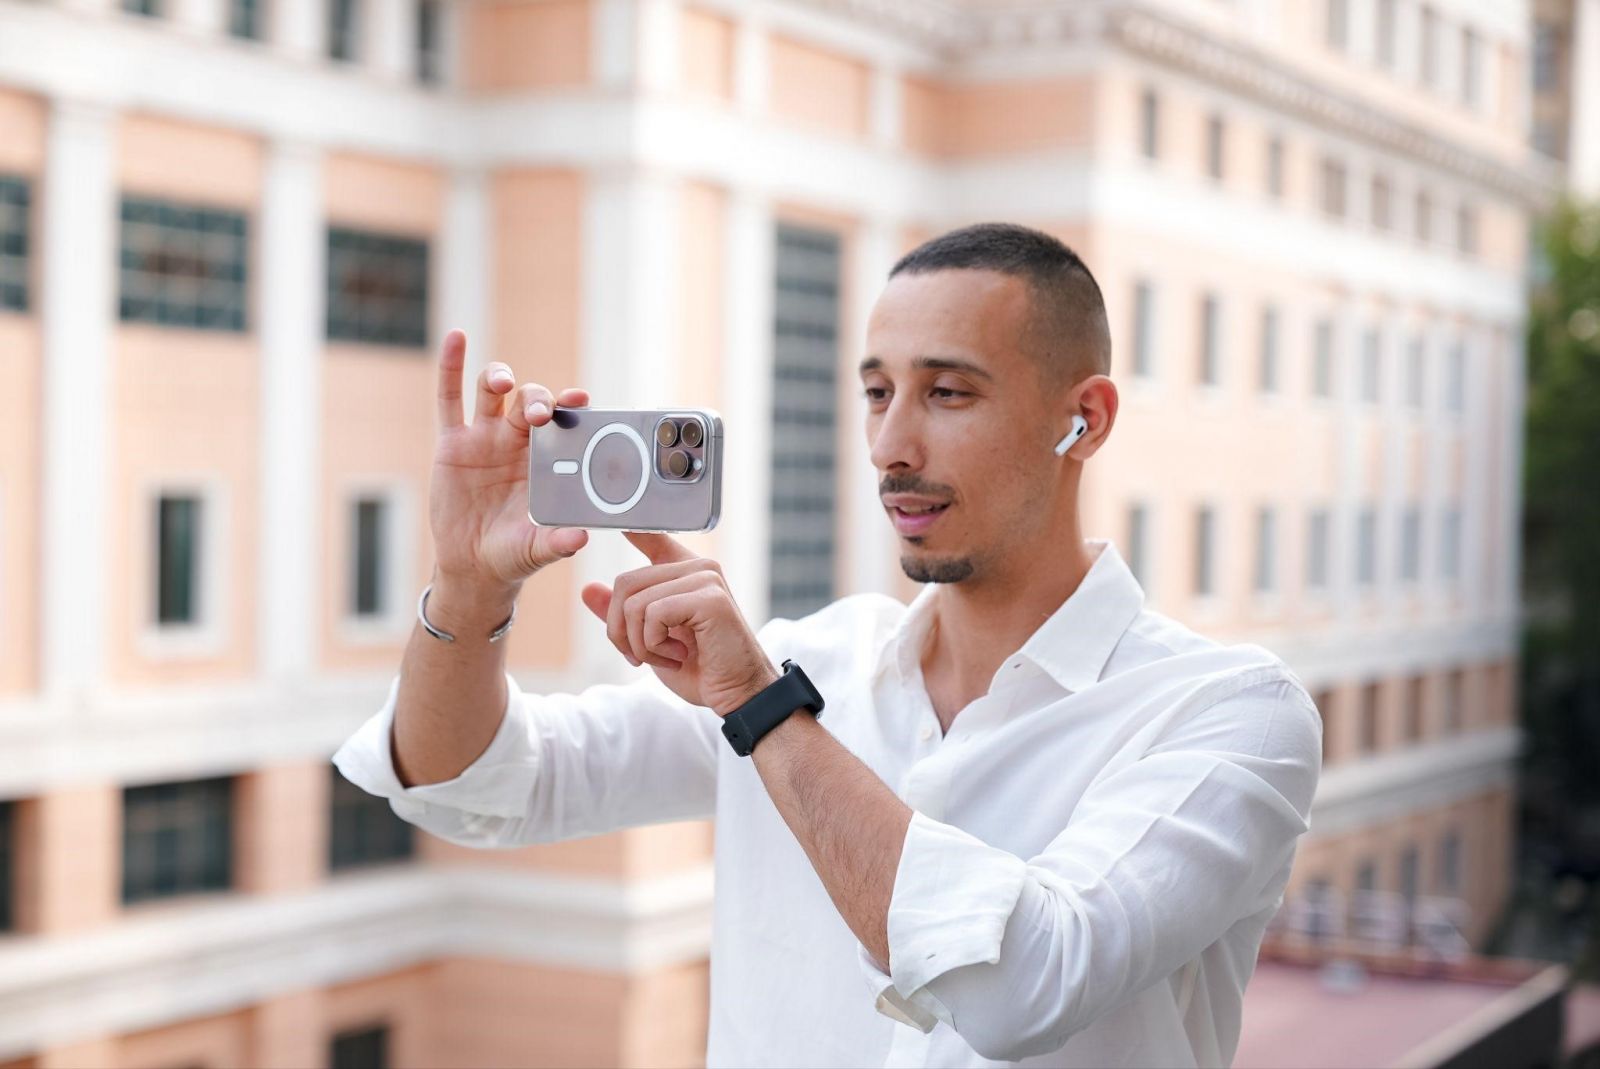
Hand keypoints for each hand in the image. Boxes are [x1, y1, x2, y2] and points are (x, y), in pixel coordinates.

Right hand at [430, 329, 591, 595]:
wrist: (474, 566)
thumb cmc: (514, 554)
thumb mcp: (537, 549)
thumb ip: (558, 542)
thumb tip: (581, 538)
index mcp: (547, 458)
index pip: (564, 422)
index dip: (572, 406)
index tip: (581, 399)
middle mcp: (519, 441)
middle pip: (529, 400)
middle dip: (535, 400)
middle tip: (538, 414)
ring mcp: (485, 437)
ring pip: (493, 391)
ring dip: (499, 376)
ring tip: (503, 380)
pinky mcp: (453, 442)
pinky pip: (450, 398)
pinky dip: (451, 366)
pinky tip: (456, 338)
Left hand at [580, 531, 779, 716]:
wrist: (738, 694)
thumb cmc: (700, 668)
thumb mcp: (650, 641)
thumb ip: (622, 615)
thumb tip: (588, 589)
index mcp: (685, 573)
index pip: (654, 536)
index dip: (632, 527)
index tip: (619, 522)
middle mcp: (697, 568)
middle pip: (625, 583)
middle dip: (619, 630)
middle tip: (641, 657)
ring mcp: (705, 579)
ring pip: (634, 603)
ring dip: (639, 644)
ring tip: (666, 657)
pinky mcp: (709, 599)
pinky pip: (653, 615)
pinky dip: (654, 645)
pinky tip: (678, 655)